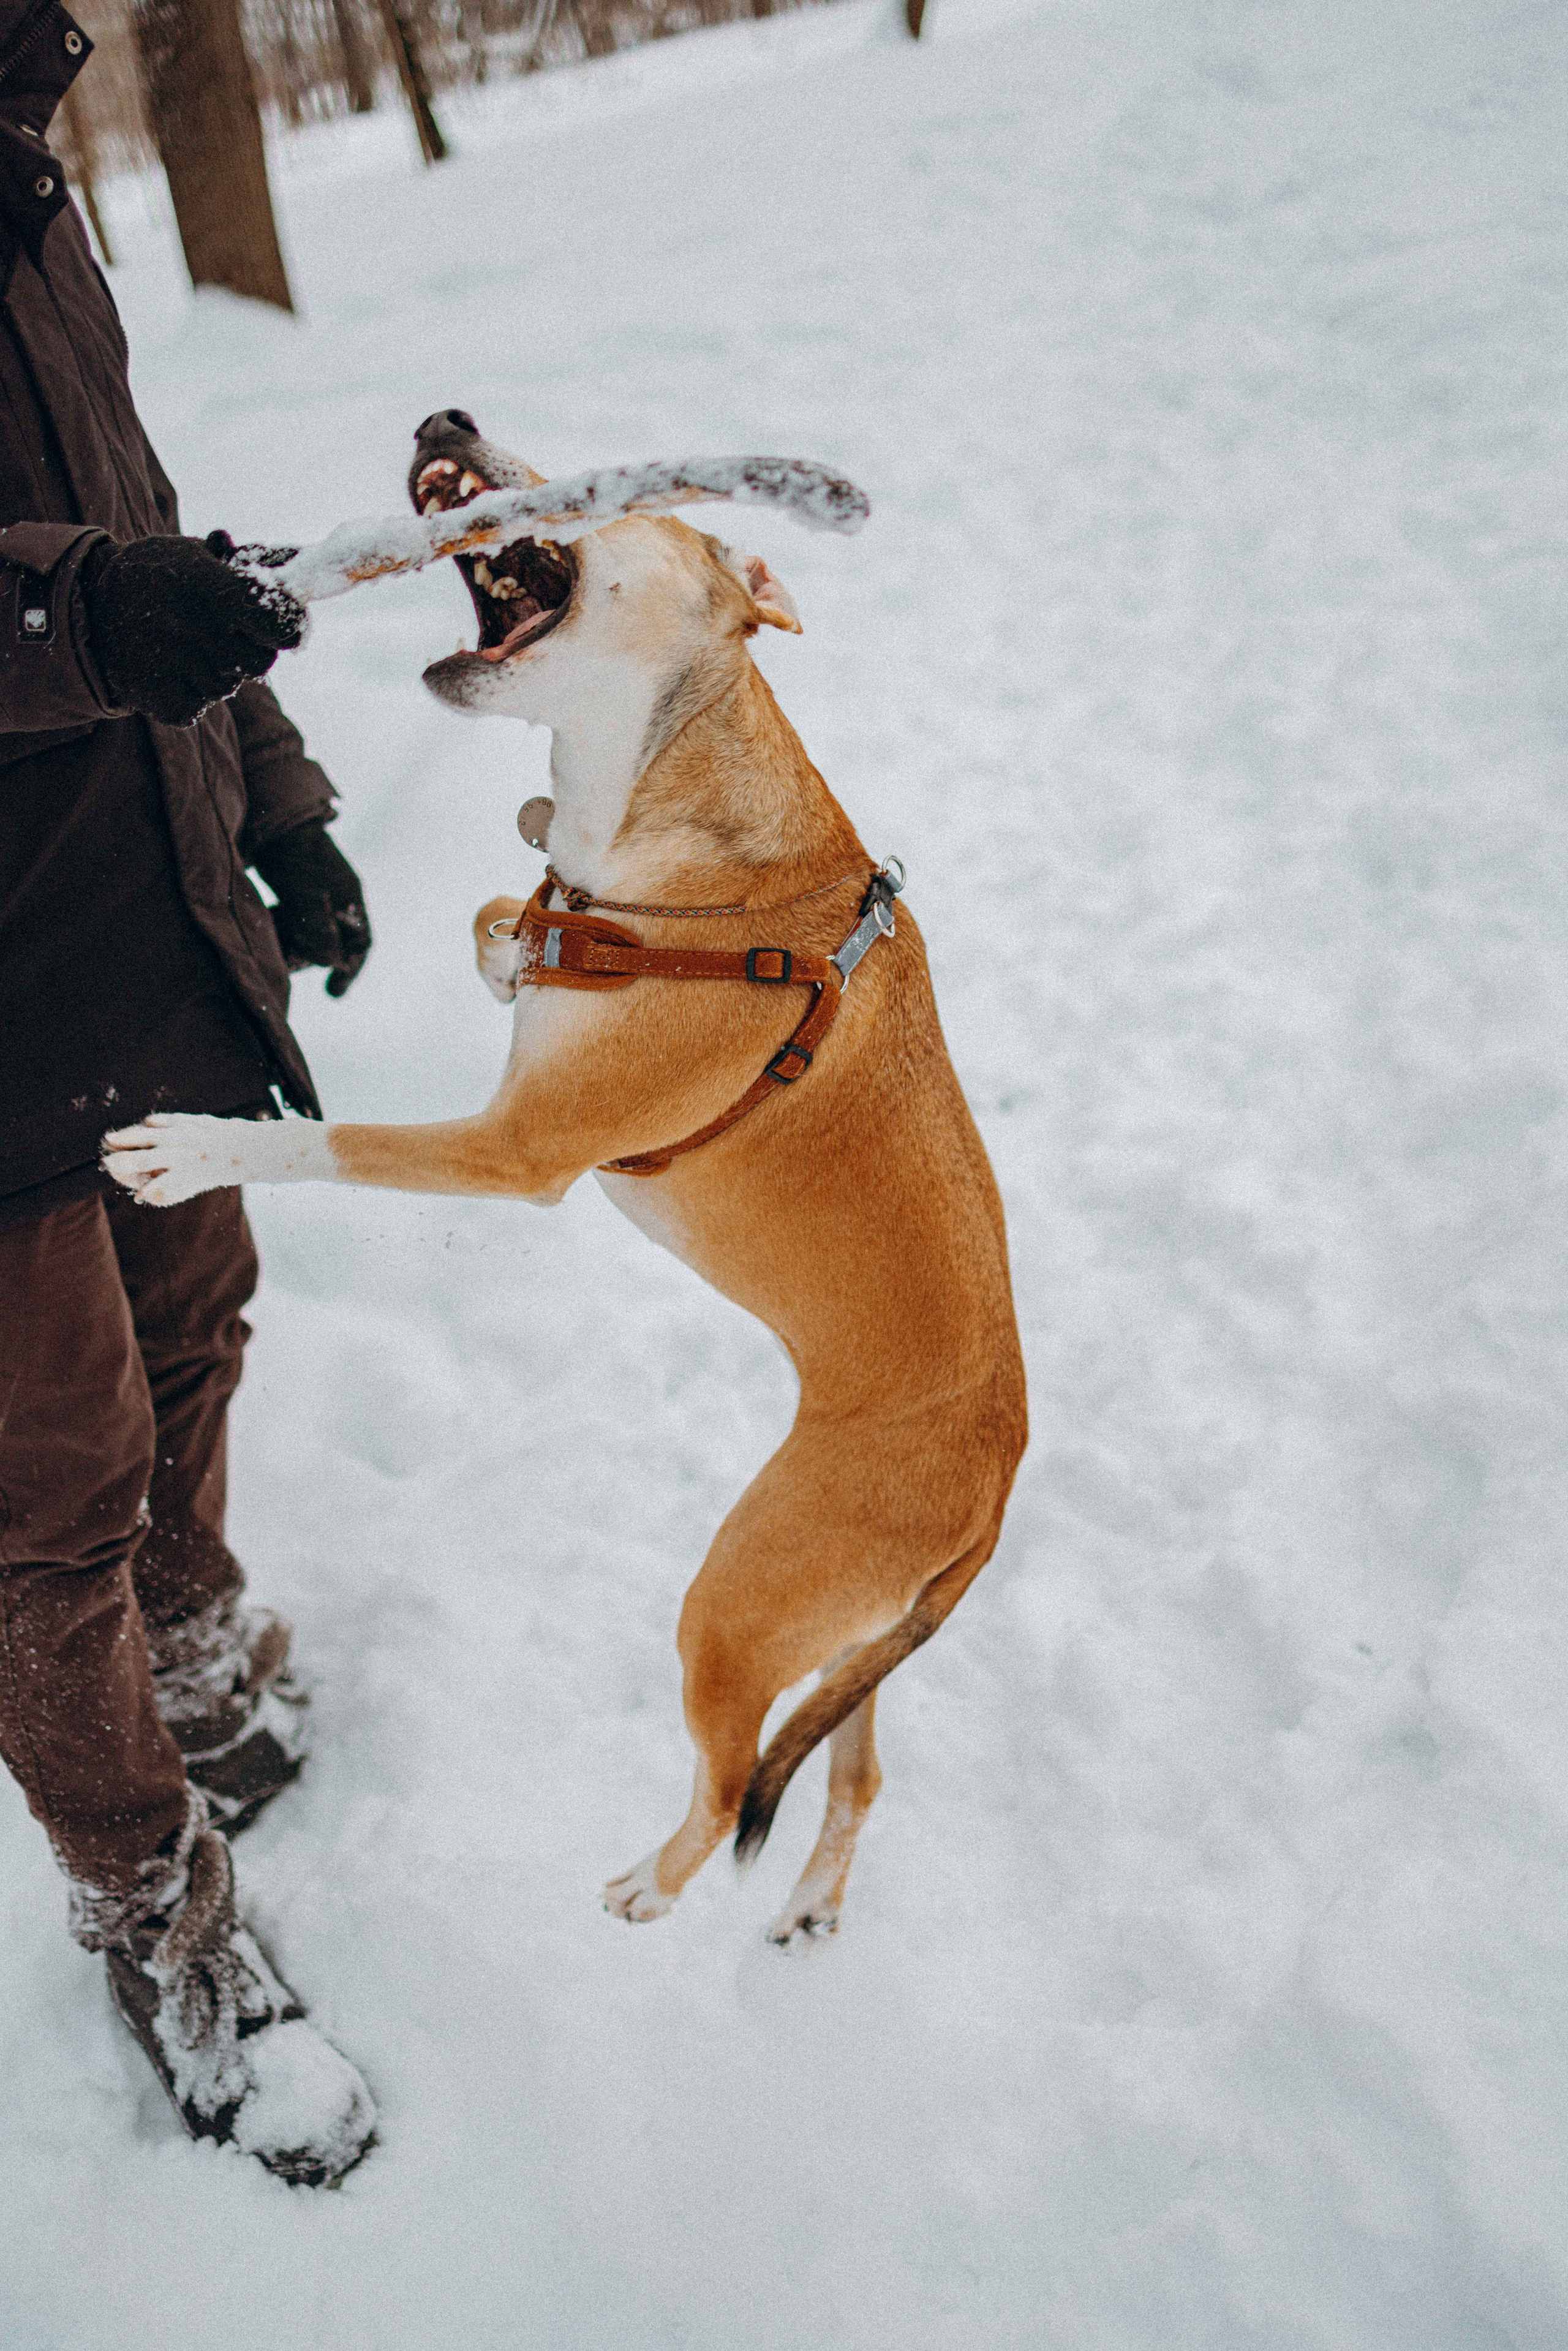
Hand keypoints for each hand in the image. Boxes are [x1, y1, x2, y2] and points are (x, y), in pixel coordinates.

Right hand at [81, 530, 304, 725]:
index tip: (285, 628)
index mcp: (207, 587)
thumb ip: (241, 568)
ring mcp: (172, 665)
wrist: (87, 605)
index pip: (274, 623)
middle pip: (259, 664)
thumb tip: (290, 564)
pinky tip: (168, 670)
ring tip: (187, 649)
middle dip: (251, 653)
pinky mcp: (156, 696)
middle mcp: (191, 627)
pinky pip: (195, 708)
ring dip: (217, 674)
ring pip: (226, 687)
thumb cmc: (155, 577)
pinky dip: (188, 695)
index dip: (288, 629)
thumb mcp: (192, 556)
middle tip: (227, 638)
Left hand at [252, 820, 371, 995]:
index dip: (350, 969)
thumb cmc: (287, 847)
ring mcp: (313, 894)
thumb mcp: (300, 887)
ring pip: (308, 933)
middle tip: (285, 963)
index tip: (332, 991)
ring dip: (291, 946)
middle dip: (310, 957)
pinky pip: (291, 922)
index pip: (360, 943)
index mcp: (347, 896)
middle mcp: (334, 898)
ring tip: (270, 948)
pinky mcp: (291, 890)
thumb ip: (314, 924)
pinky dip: (279, 931)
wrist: (266, 810)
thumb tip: (329, 963)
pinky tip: (261, 930)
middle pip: (330, 942)